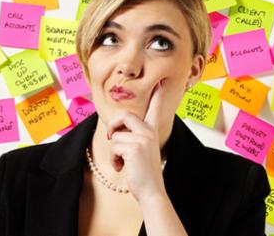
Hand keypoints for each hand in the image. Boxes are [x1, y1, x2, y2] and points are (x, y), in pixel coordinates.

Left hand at [106, 78, 166, 203]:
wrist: (152, 192)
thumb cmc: (144, 173)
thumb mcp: (142, 152)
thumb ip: (135, 138)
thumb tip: (116, 133)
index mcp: (152, 131)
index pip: (156, 109)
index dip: (158, 95)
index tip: (161, 81)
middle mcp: (149, 132)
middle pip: (124, 115)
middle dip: (113, 125)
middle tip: (112, 136)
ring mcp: (143, 139)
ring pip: (116, 136)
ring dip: (114, 152)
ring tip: (123, 163)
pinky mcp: (134, 147)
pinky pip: (114, 147)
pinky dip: (114, 159)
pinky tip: (122, 168)